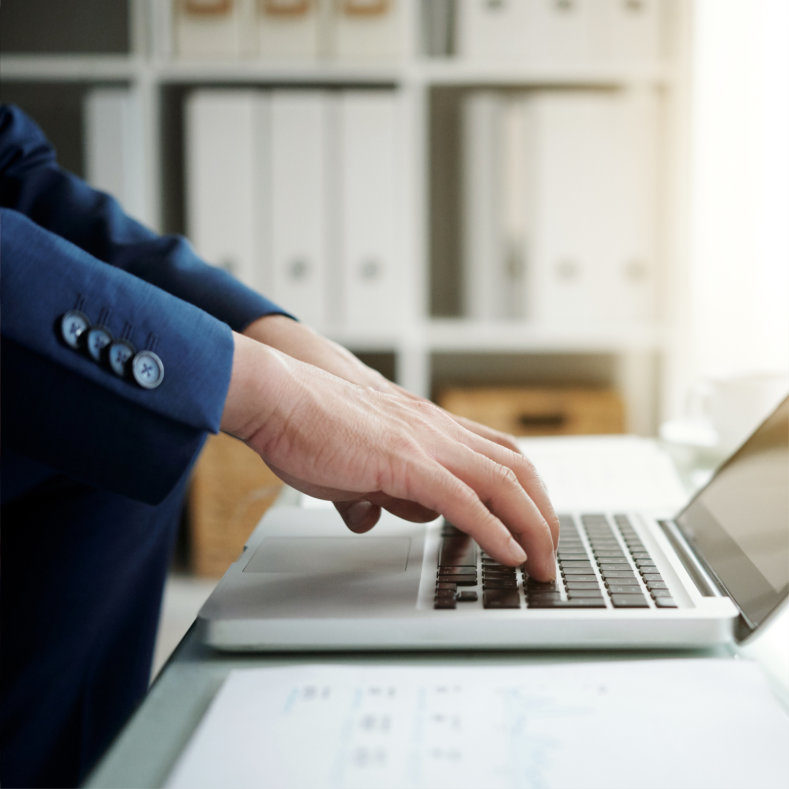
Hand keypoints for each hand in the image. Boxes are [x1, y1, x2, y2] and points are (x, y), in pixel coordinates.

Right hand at [222, 332, 558, 579]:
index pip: (500, 454)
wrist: (276, 395)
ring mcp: (424, 444)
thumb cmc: (306, 424)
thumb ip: (371, 488)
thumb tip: (372, 515)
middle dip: (542, 514)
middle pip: (518, 468)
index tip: (532, 524)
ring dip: (532, 527)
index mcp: (429, 427)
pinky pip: (464, 500)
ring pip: (504, 483)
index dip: (525, 490)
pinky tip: (509, 555)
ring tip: (542, 565)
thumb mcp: (352, 462)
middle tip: (550, 554)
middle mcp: (437, 430)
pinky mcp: (404, 462)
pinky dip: (494, 530)